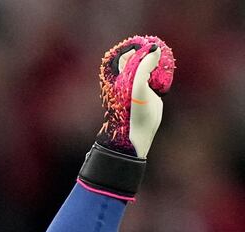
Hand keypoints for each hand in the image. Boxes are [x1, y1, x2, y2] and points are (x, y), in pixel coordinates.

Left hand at [96, 35, 174, 157]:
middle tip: (159, 50)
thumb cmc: (132, 109)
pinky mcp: (148, 94)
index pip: (125, 55)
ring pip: (146, 68)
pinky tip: (167, 74)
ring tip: (164, 59)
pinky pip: (154, 78)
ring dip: (155, 63)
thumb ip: (144, 66)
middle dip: (148, 54)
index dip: (137, 48)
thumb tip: (155, 49)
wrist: (137, 132)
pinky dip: (160, 73)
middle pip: (137, 60)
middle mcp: (126, 81)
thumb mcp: (137, 86)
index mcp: (118, 78)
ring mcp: (137, 87)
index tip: (149, 45)